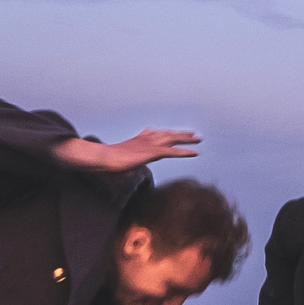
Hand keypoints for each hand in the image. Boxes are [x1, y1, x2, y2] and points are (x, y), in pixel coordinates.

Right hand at [56, 129, 200, 174]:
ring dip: (186, 139)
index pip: (156, 134)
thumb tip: (127, 172)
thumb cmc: (108, 162)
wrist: (105, 158)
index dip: (167, 133)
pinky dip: (185, 152)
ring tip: (198, 139)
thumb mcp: (121, 162)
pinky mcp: (152, 152)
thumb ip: (128, 165)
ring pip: (172, 139)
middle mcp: (146, 139)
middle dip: (180, 133)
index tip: (174, 132)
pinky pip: (173, 151)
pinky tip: (195, 152)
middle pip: (167, 134)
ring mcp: (150, 144)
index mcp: (139, 140)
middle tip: (192, 133)